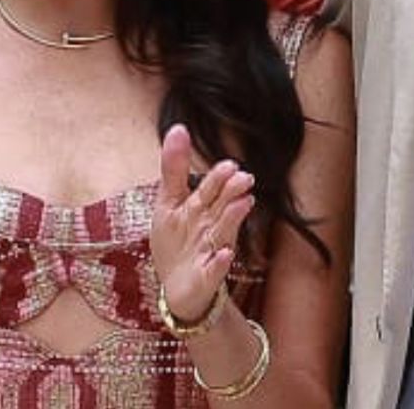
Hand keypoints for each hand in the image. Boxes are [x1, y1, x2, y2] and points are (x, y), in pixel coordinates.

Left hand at [151, 125, 255, 322]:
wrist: (176, 287)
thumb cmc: (176, 240)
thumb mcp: (168, 201)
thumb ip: (174, 167)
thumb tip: (178, 127)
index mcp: (201, 206)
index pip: (212, 187)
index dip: (219, 177)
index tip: (230, 165)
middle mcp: (211, 224)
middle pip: (223, 205)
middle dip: (233, 192)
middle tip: (244, 178)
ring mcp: (211, 249)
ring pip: (225, 231)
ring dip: (233, 217)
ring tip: (242, 204)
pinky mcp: (207, 275)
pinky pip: (215, 269)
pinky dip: (220, 263)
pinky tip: (224, 255)